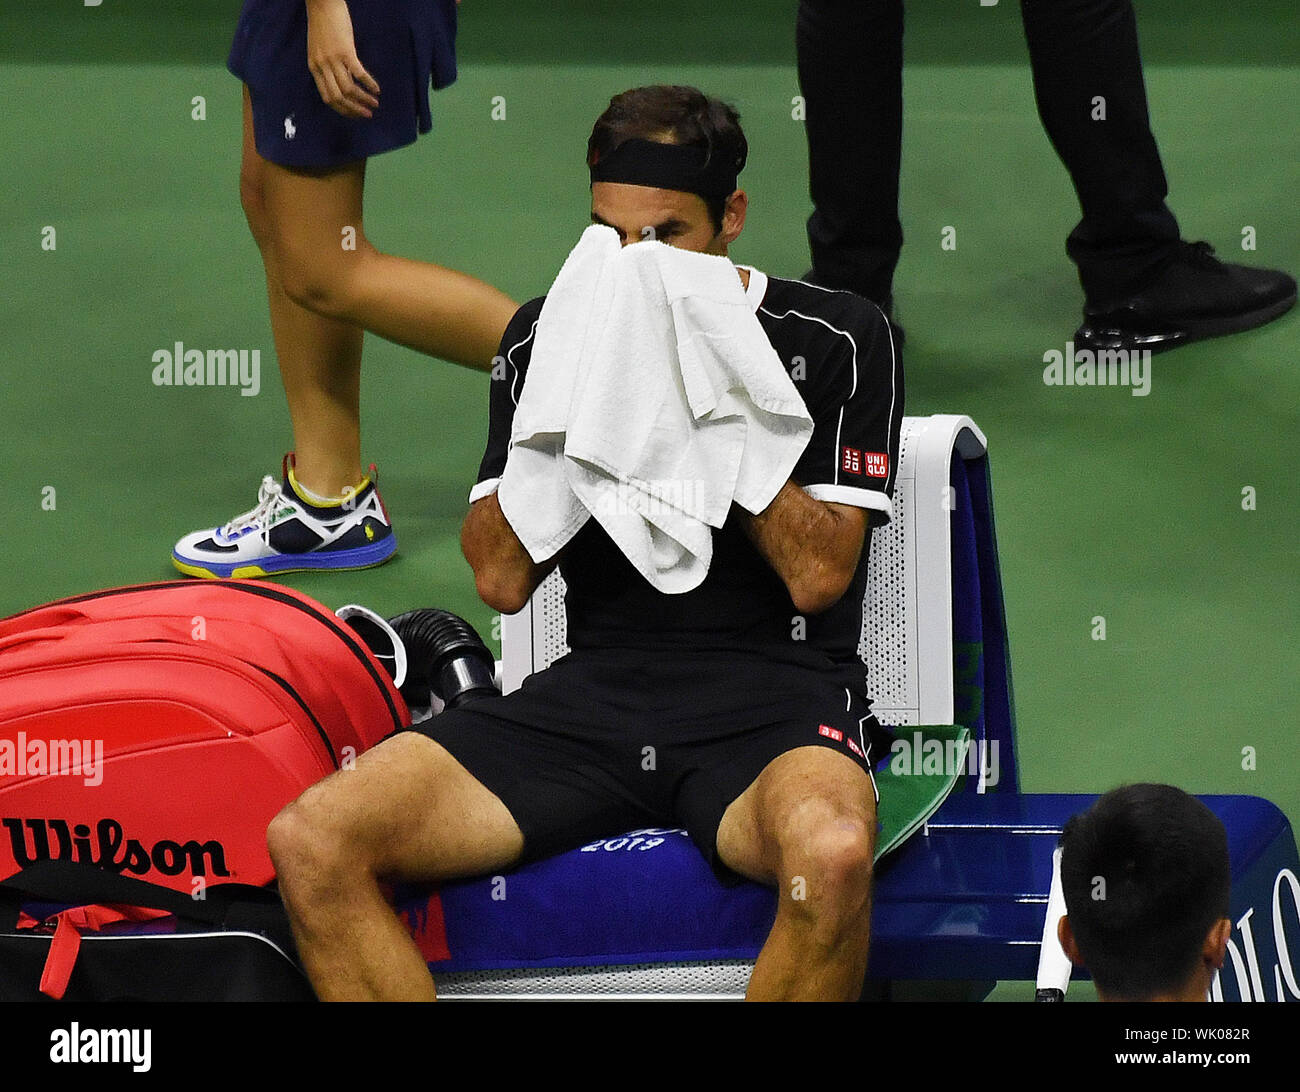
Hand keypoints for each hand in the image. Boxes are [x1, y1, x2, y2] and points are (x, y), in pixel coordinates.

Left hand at [305, 0, 380, 118]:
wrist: (322, 3)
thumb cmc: (322, 24)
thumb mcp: (319, 49)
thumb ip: (328, 66)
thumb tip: (344, 81)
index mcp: (314, 67)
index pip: (327, 98)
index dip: (343, 110)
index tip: (355, 114)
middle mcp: (322, 66)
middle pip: (338, 98)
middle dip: (354, 110)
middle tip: (367, 114)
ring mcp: (333, 59)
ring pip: (349, 89)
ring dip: (363, 100)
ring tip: (374, 104)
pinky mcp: (345, 51)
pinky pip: (358, 74)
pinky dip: (369, 84)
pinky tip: (376, 89)